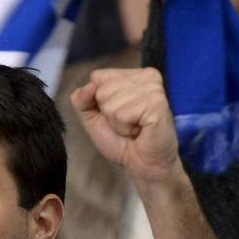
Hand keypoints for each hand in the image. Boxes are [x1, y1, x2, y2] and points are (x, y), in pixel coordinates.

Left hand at [70, 67, 180, 186]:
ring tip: (134, 127)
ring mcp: (153, 89)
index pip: (97, 77)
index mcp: (133, 74)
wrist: (141, 164)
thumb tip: (89, 86)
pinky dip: (125, 128)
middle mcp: (146, 77)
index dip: (98, 101)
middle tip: (127, 123)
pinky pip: (122, 114)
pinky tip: (140, 130)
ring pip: (111, 102)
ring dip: (118, 123)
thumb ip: (82, 99)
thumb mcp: (92, 117)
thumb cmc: (121, 140)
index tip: (117, 113)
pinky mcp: (157, 104)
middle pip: (102, 89)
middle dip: (109, 113)